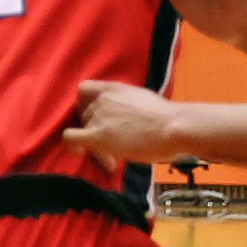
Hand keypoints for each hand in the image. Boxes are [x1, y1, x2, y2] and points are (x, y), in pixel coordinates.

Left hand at [64, 81, 182, 170]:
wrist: (175, 127)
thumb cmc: (168, 117)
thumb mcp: (143, 100)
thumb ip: (127, 104)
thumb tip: (125, 119)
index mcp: (114, 89)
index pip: (85, 89)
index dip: (85, 104)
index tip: (95, 117)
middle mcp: (102, 100)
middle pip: (86, 115)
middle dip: (96, 130)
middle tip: (113, 146)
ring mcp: (98, 117)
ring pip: (84, 130)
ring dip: (96, 144)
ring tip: (113, 158)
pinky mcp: (97, 135)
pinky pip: (71, 138)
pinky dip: (73, 146)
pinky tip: (80, 153)